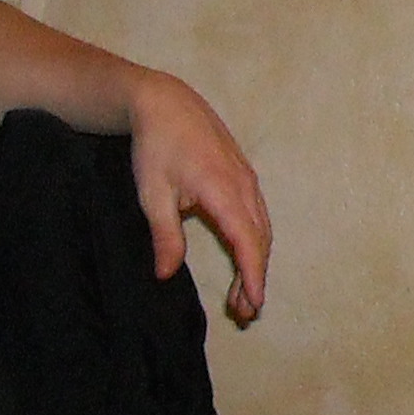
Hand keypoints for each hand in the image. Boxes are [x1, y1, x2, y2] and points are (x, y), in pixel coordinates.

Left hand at [125, 72, 270, 323]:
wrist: (166, 102)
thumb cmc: (155, 147)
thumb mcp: (152, 194)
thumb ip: (165, 236)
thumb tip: (166, 275)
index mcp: (223, 191)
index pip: (247, 241)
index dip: (253, 275)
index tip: (255, 303)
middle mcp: (243, 185)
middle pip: (260, 238)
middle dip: (255, 276)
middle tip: (244, 311)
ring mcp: (247, 178)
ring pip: (261, 227)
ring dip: (255, 260)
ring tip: (242, 293)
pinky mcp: (242, 174)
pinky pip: (257, 213)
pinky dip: (253, 240)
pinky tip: (242, 253)